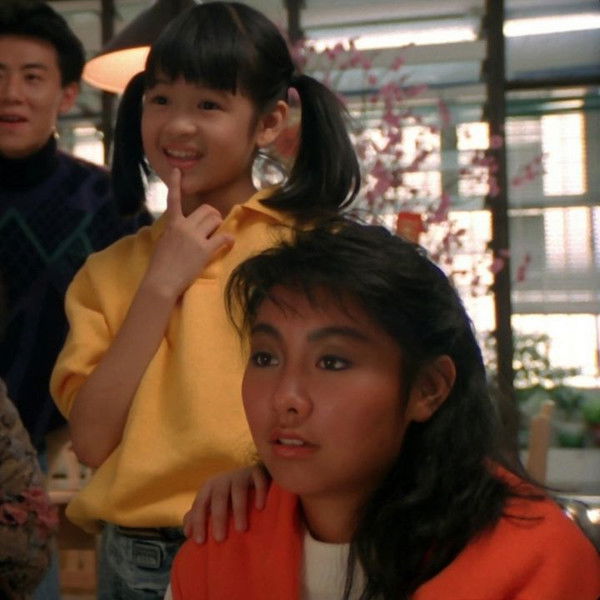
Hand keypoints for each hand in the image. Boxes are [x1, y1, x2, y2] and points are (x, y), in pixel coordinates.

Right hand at [145, 169, 233, 298]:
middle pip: (206, 210)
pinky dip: (229, 239)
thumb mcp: (162, 242)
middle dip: (213, 216)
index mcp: (172, 224)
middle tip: (214, 226)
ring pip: (215, 220)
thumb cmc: (159, 265)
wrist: (161, 281)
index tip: (177, 171)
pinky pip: (222, 238)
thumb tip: (178, 229)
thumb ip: (172, 232)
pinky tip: (230, 242)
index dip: (176, 184)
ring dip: (219, 226)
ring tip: (216, 235)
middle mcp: (184, 226)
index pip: (174, 200)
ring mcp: (195, 237)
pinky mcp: (205, 250)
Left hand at [182, 465, 269, 543]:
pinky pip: (258, 480)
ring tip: (241, 529)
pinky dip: (259, 493)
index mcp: (209, 487)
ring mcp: (240, 474)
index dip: (198, 522)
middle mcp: (223, 479)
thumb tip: (187, 532)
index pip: (200, 504)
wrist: (250, 478)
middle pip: (218, 497)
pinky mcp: (257, 472)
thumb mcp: (211, 505)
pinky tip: (259, 508)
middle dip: (218, 518)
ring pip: (238, 490)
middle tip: (220, 539)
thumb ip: (198, 516)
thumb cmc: (227, 498)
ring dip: (239, 509)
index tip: (200, 542)